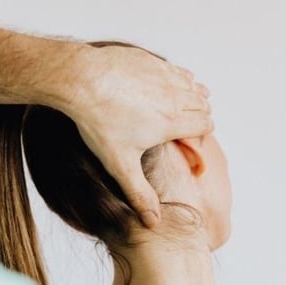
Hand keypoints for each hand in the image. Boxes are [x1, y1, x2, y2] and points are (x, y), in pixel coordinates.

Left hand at [65, 44, 212, 226]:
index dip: (201, 134)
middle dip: (198, 115)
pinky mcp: (151, 61)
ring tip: (174, 108)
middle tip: (181, 126)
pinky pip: (177, 70)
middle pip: (204, 104)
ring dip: (191, 96)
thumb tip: (154, 222)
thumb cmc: (98, 121)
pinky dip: (177, 79)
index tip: (187, 140)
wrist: (79, 80)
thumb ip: (139, 194)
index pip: (206, 125)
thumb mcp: (119, 164)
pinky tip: (162, 88)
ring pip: (194, 85)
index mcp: (172, 122)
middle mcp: (174, 97)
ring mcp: (164, 76)